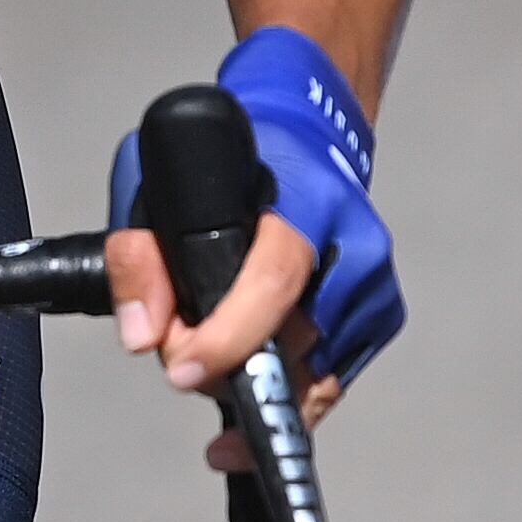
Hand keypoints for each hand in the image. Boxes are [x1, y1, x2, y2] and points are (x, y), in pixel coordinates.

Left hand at [102, 24, 404, 443]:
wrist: (306, 140)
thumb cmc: (231, 163)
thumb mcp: (160, 181)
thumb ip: (139, 255)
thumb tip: (144, 337)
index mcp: (303, 199)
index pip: (274, 279)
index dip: (228, 336)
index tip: (182, 369)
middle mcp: (352, 241)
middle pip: (290, 341)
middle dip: (225, 366)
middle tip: (183, 348)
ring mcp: (374, 282)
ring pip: (311, 374)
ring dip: (256, 378)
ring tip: (219, 341)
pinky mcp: (383, 314)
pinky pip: (331, 379)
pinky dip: (289, 381)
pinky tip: (260, 349)